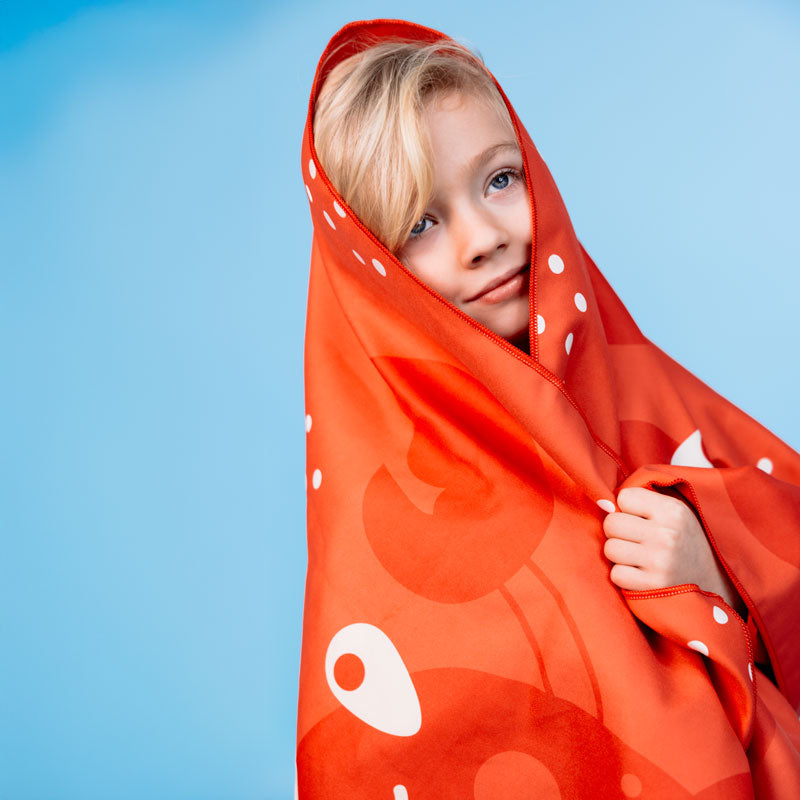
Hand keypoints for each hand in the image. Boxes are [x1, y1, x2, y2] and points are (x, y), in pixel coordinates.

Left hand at [602, 487, 744, 612]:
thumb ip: (640, 502)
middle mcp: (667, 535)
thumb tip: (601, 503)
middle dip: (618, 531)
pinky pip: (616, 575)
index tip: (641, 518)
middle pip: (611, 523)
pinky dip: (624, 575)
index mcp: (672, 511)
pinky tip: (640, 574)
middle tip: (636, 539)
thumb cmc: (683, 540)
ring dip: (620, 555)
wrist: (715, 582)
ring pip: (610, 549)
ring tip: (638, 556)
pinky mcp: (652, 586)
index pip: (623, 497)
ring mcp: (660, 562)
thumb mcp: (673, 513)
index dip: (627, 508)